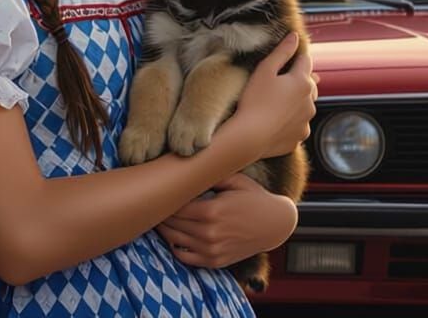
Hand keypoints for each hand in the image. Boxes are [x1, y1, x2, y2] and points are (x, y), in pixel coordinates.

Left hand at [156, 173, 297, 268]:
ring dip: (163, 229)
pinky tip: (173, 237)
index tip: (158, 192)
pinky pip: (184, 257)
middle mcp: (208, 233)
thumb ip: (211, 175)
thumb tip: (188, 167)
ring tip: (159, 218)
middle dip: (161, 213)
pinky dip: (174, 247)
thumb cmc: (255, 198)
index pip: (175, 206)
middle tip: (153, 204)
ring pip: (174, 240)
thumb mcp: (236, 180)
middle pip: (171, 223)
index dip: (165, 200)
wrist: (275, 224)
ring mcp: (211, 249)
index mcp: (211, 210)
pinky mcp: (214, 261)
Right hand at [223, 33, 316, 161]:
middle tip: (278, 84)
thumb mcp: (265, 70)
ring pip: (305, 105)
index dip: (295, 58)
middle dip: (297, 81)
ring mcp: (306, 121)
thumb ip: (282, 52)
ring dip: (296, 102)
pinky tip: (276, 122)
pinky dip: (291, 122)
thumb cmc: (254, 100)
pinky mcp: (300, 137)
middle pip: (308, 84)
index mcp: (302, 81)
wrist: (249, 136)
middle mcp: (310, 101)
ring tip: (275, 104)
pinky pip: (298, 125)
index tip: (284, 62)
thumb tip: (294, 36)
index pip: (305, 61)